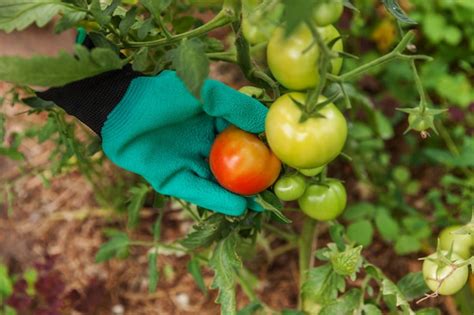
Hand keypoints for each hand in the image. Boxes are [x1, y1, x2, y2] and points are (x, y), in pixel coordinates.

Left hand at [101, 70, 267, 214]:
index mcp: (215, 123)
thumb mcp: (205, 94)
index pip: (247, 139)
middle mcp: (204, 145)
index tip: (287, 164)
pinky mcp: (172, 179)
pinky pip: (198, 191)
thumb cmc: (163, 94)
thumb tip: (269, 122)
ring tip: (264, 206)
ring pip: (219, 183)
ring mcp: (189, 163)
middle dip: (257, 180)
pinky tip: (239, 206)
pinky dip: (218, 199)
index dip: (267, 152)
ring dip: (241, 195)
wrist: (120, 107)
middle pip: (236, 165)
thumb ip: (236, 106)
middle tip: (280, 193)